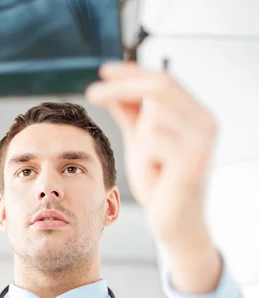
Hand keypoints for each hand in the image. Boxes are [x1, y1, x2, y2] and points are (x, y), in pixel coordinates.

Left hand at [85, 61, 217, 251]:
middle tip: (92, 92)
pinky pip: (152, 142)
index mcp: (196, 115)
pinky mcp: (192, 158)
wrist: (176, 226)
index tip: (104, 71)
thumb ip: (131, 115)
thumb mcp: (141, 144)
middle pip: (159, 87)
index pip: (163, 80)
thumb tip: (112, 87)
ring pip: (152, 117)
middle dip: (122, 87)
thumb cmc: (161, 187)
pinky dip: (145, 160)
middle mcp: (205, 122)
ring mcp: (202, 139)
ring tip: (151, 169)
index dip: (132, 72)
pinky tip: (158, 178)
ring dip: (139, 144)